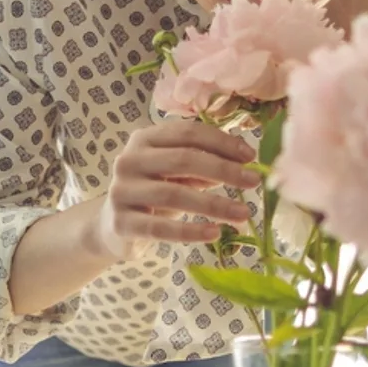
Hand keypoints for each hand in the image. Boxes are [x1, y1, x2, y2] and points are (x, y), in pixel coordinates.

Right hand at [90, 120, 261, 261]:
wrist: (113, 226)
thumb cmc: (154, 192)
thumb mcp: (175, 173)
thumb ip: (202, 163)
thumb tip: (245, 162)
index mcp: (144, 139)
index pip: (187, 133)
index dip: (221, 142)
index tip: (251, 156)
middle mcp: (129, 160)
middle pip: (182, 159)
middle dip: (223, 170)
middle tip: (254, 182)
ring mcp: (121, 191)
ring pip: (174, 194)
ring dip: (213, 204)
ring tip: (242, 215)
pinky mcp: (121, 222)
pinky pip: (160, 228)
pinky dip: (190, 231)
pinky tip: (214, 233)